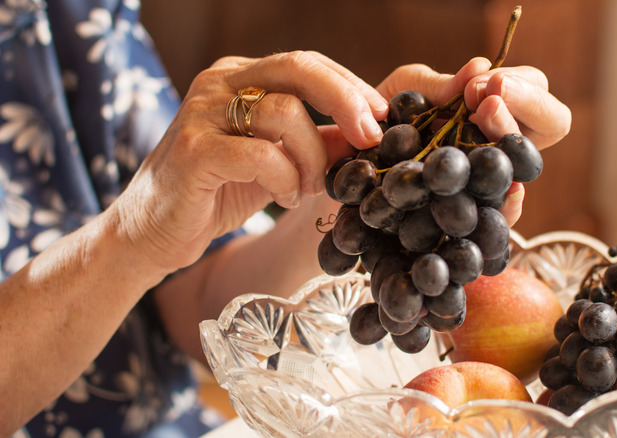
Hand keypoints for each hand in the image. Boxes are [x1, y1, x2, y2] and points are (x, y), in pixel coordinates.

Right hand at [111, 51, 387, 271]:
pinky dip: (286, 179)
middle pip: (299, 67)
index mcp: (241, 77)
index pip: (307, 64)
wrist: (152, 231)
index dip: (351, 87)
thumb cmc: (217, 192)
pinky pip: (261, 155)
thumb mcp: (277, 162)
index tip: (383, 118)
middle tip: (371, 136)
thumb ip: (317, 143)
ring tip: (309, 187)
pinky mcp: (194, 150)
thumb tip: (368, 135)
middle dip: (346, 100)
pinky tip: (284, 198)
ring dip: (312, 157)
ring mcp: (202, 112)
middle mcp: (220, 83)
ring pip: (284, 112)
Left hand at [376, 57, 570, 224]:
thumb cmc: (387, 120)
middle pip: (553, 123)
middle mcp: (504, 144)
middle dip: (527, 105)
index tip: (482, 83)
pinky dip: (508, 207)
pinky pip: (503, 219)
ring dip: (510, 140)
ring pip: (529, 166)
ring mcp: (492, 181)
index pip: (536, 89)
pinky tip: (505, 191)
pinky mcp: (473, 217)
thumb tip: (480, 65)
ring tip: (481, 119)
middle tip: (485, 100)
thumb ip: (441, 83)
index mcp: (497, 108)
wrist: (354, 161)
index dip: (522, 85)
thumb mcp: (408, 91)